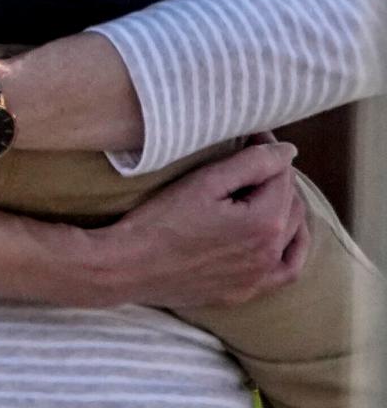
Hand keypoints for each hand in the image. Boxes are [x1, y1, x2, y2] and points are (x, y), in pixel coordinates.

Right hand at [91, 137, 308, 309]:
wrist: (131, 266)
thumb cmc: (163, 219)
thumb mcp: (206, 181)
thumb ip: (252, 163)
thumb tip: (287, 151)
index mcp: (265, 222)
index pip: (282, 173)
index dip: (268, 148)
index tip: (251, 134)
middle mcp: (271, 253)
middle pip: (291, 202)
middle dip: (277, 175)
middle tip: (250, 155)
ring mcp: (260, 277)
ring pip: (294, 234)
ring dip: (286, 206)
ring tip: (263, 187)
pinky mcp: (246, 292)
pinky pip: (287, 271)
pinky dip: (293, 248)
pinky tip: (284, 235)